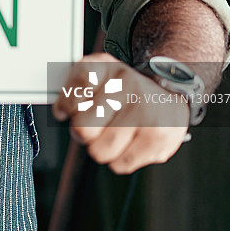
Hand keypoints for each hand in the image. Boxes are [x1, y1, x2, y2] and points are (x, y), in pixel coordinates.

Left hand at [52, 53, 188, 173]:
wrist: (170, 95)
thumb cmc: (125, 90)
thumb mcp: (98, 75)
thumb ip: (73, 88)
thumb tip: (60, 112)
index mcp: (107, 66)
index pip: (79, 82)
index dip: (67, 103)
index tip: (65, 111)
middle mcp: (126, 85)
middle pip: (83, 127)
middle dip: (81, 133)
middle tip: (91, 129)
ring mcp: (144, 111)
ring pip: (100, 150)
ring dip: (100, 149)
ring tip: (111, 135)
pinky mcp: (157, 137)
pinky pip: (121, 164)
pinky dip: (119, 159)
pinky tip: (128, 143)